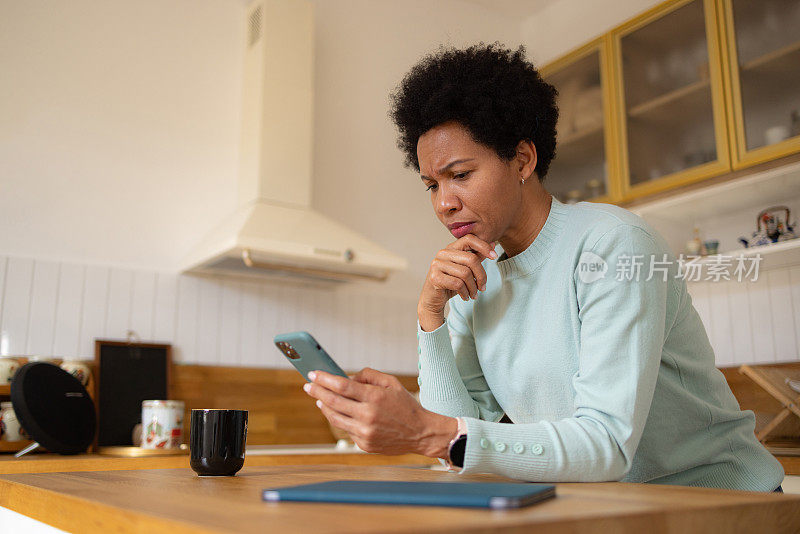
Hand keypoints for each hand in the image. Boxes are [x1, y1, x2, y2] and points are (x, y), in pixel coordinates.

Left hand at [303, 368, 457, 457]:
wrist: (421, 433)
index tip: (313, 373)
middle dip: (317, 391)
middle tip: (308, 385)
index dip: (324, 379)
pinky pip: (346, 430)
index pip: (342, 386)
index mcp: (375, 397)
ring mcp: (365, 433)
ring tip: (318, 398)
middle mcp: (368, 416)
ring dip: (324, 407)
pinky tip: (337, 412)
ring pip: (335, 418)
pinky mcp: (364, 445)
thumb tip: (347, 377)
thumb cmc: (405, 405)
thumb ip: (368, 376)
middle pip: (333, 402)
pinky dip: (340, 419)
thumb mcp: (391, 383)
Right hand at [418, 235, 496, 330]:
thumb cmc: (450, 283)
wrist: (433, 299)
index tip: (495, 256)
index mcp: (451, 248)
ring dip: (473, 288)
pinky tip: (465, 297)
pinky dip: (465, 293)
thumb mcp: (465, 269)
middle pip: (471, 259)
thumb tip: (492, 244)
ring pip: (465, 273)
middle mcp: (443, 253)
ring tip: (474, 295)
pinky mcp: (434, 277)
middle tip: (483, 288)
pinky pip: (458, 284)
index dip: (484, 246)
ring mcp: (437, 264)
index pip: (469, 239)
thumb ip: (476, 257)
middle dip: (481, 275)